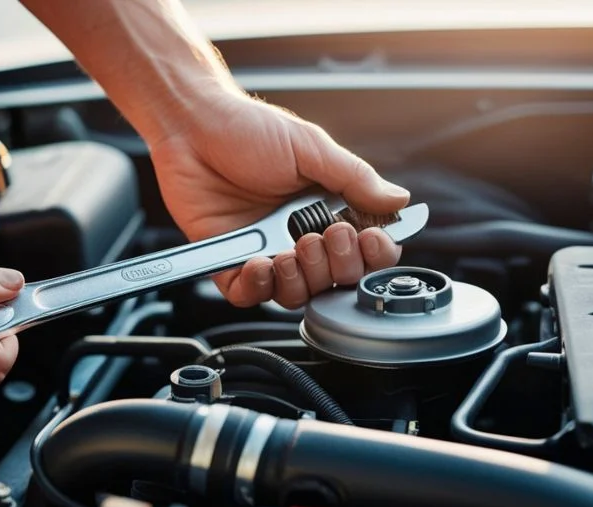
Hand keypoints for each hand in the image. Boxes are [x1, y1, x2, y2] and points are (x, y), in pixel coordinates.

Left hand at [150, 92, 410, 308]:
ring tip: (290, 252)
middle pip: (334, 279)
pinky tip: (260, 264)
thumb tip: (399, 201)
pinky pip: (249, 295)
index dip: (372, 254)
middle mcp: (298, 234)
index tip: (370, 240)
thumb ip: (355, 179)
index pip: (363, 248)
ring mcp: (264, 249)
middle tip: (322, 237)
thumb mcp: (310, 148)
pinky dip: (258, 289)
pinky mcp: (229, 261)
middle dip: (336, 266)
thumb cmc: (246, 128)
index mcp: (325, 208)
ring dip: (301, 281)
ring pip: (295, 294)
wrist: (193, 126)